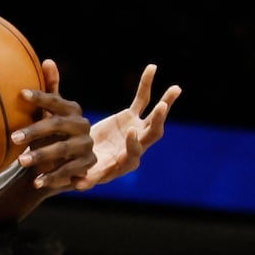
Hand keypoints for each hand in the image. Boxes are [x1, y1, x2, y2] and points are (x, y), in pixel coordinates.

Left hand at [9, 59, 96, 191]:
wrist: (61, 161)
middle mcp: (83, 125)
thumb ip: (49, 89)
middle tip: (13, 138)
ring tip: (20, 162)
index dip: (41, 97)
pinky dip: (52, 177)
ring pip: (63, 150)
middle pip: (58, 125)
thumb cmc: (50, 132)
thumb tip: (48, 60)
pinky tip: (35, 181)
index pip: (56, 101)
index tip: (21, 94)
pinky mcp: (87, 165)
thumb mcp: (48, 113)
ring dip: (41, 156)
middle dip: (35, 131)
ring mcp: (86, 145)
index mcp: (72, 110)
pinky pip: (69, 171)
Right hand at [81, 64, 180, 188]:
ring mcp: (137, 129)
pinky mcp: (132, 117)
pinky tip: (152, 68)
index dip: (134, 142)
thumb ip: (85, 180)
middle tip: (162, 108)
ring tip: (176, 89)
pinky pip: (142, 99)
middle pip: (153, 134)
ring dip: (165, 102)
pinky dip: (146, 85)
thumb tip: (78, 186)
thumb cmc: (85, 170)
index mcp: (127, 161)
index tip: (130, 130)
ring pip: (154, 116)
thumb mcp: (85, 176)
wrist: (87, 159)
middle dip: (158, 121)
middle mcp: (137, 145)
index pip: (135, 151)